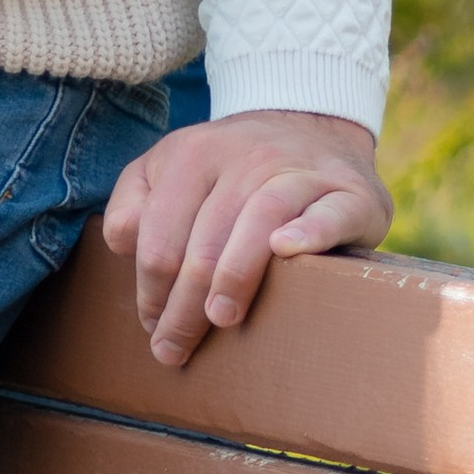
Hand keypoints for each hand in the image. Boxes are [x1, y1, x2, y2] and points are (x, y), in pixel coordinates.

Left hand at [104, 107, 392, 369]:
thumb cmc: (226, 168)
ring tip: (221, 320)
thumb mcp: (167, 169)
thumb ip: (133, 202)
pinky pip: (329, 211)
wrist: (311, 125)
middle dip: (184, 305)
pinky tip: (287, 252)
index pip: (159, 235)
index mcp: (191, 154)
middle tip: (175, 348)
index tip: (153, 326)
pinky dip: (309, 232)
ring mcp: (299, 170)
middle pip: (204, 241)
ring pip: (259, 221)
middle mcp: (244, 156)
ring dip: (235, 275)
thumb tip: (124, 243)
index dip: (151, 289)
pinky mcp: (349, 191)